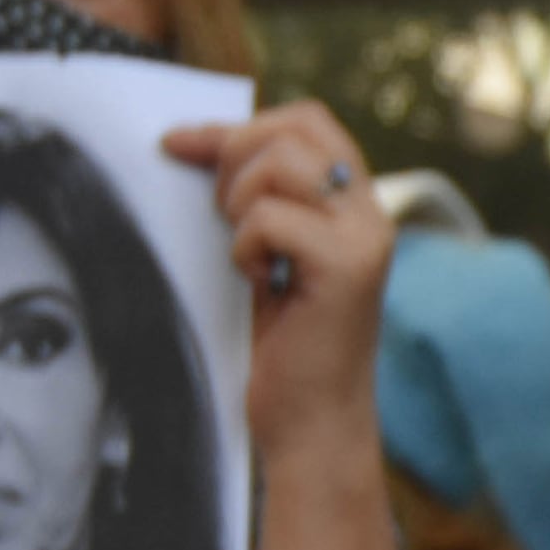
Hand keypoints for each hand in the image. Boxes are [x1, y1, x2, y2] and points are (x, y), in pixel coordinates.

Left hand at [165, 105, 393, 464]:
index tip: (179, 146)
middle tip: (221, 214)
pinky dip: (246, 247)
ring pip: (281, 162)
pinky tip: (260, 284)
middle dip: (235, 155)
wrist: (313, 429)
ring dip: (240, 203)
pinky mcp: (346, 268)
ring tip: (247, 254)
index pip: (307, 120)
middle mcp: (370, 214)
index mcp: (355, 207)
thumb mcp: (269, 259)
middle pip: (296, 126)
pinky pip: (270, 218)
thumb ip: (261, 204)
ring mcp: (364, 238)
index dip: (239, 125)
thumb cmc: (284, 353)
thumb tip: (204, 146)